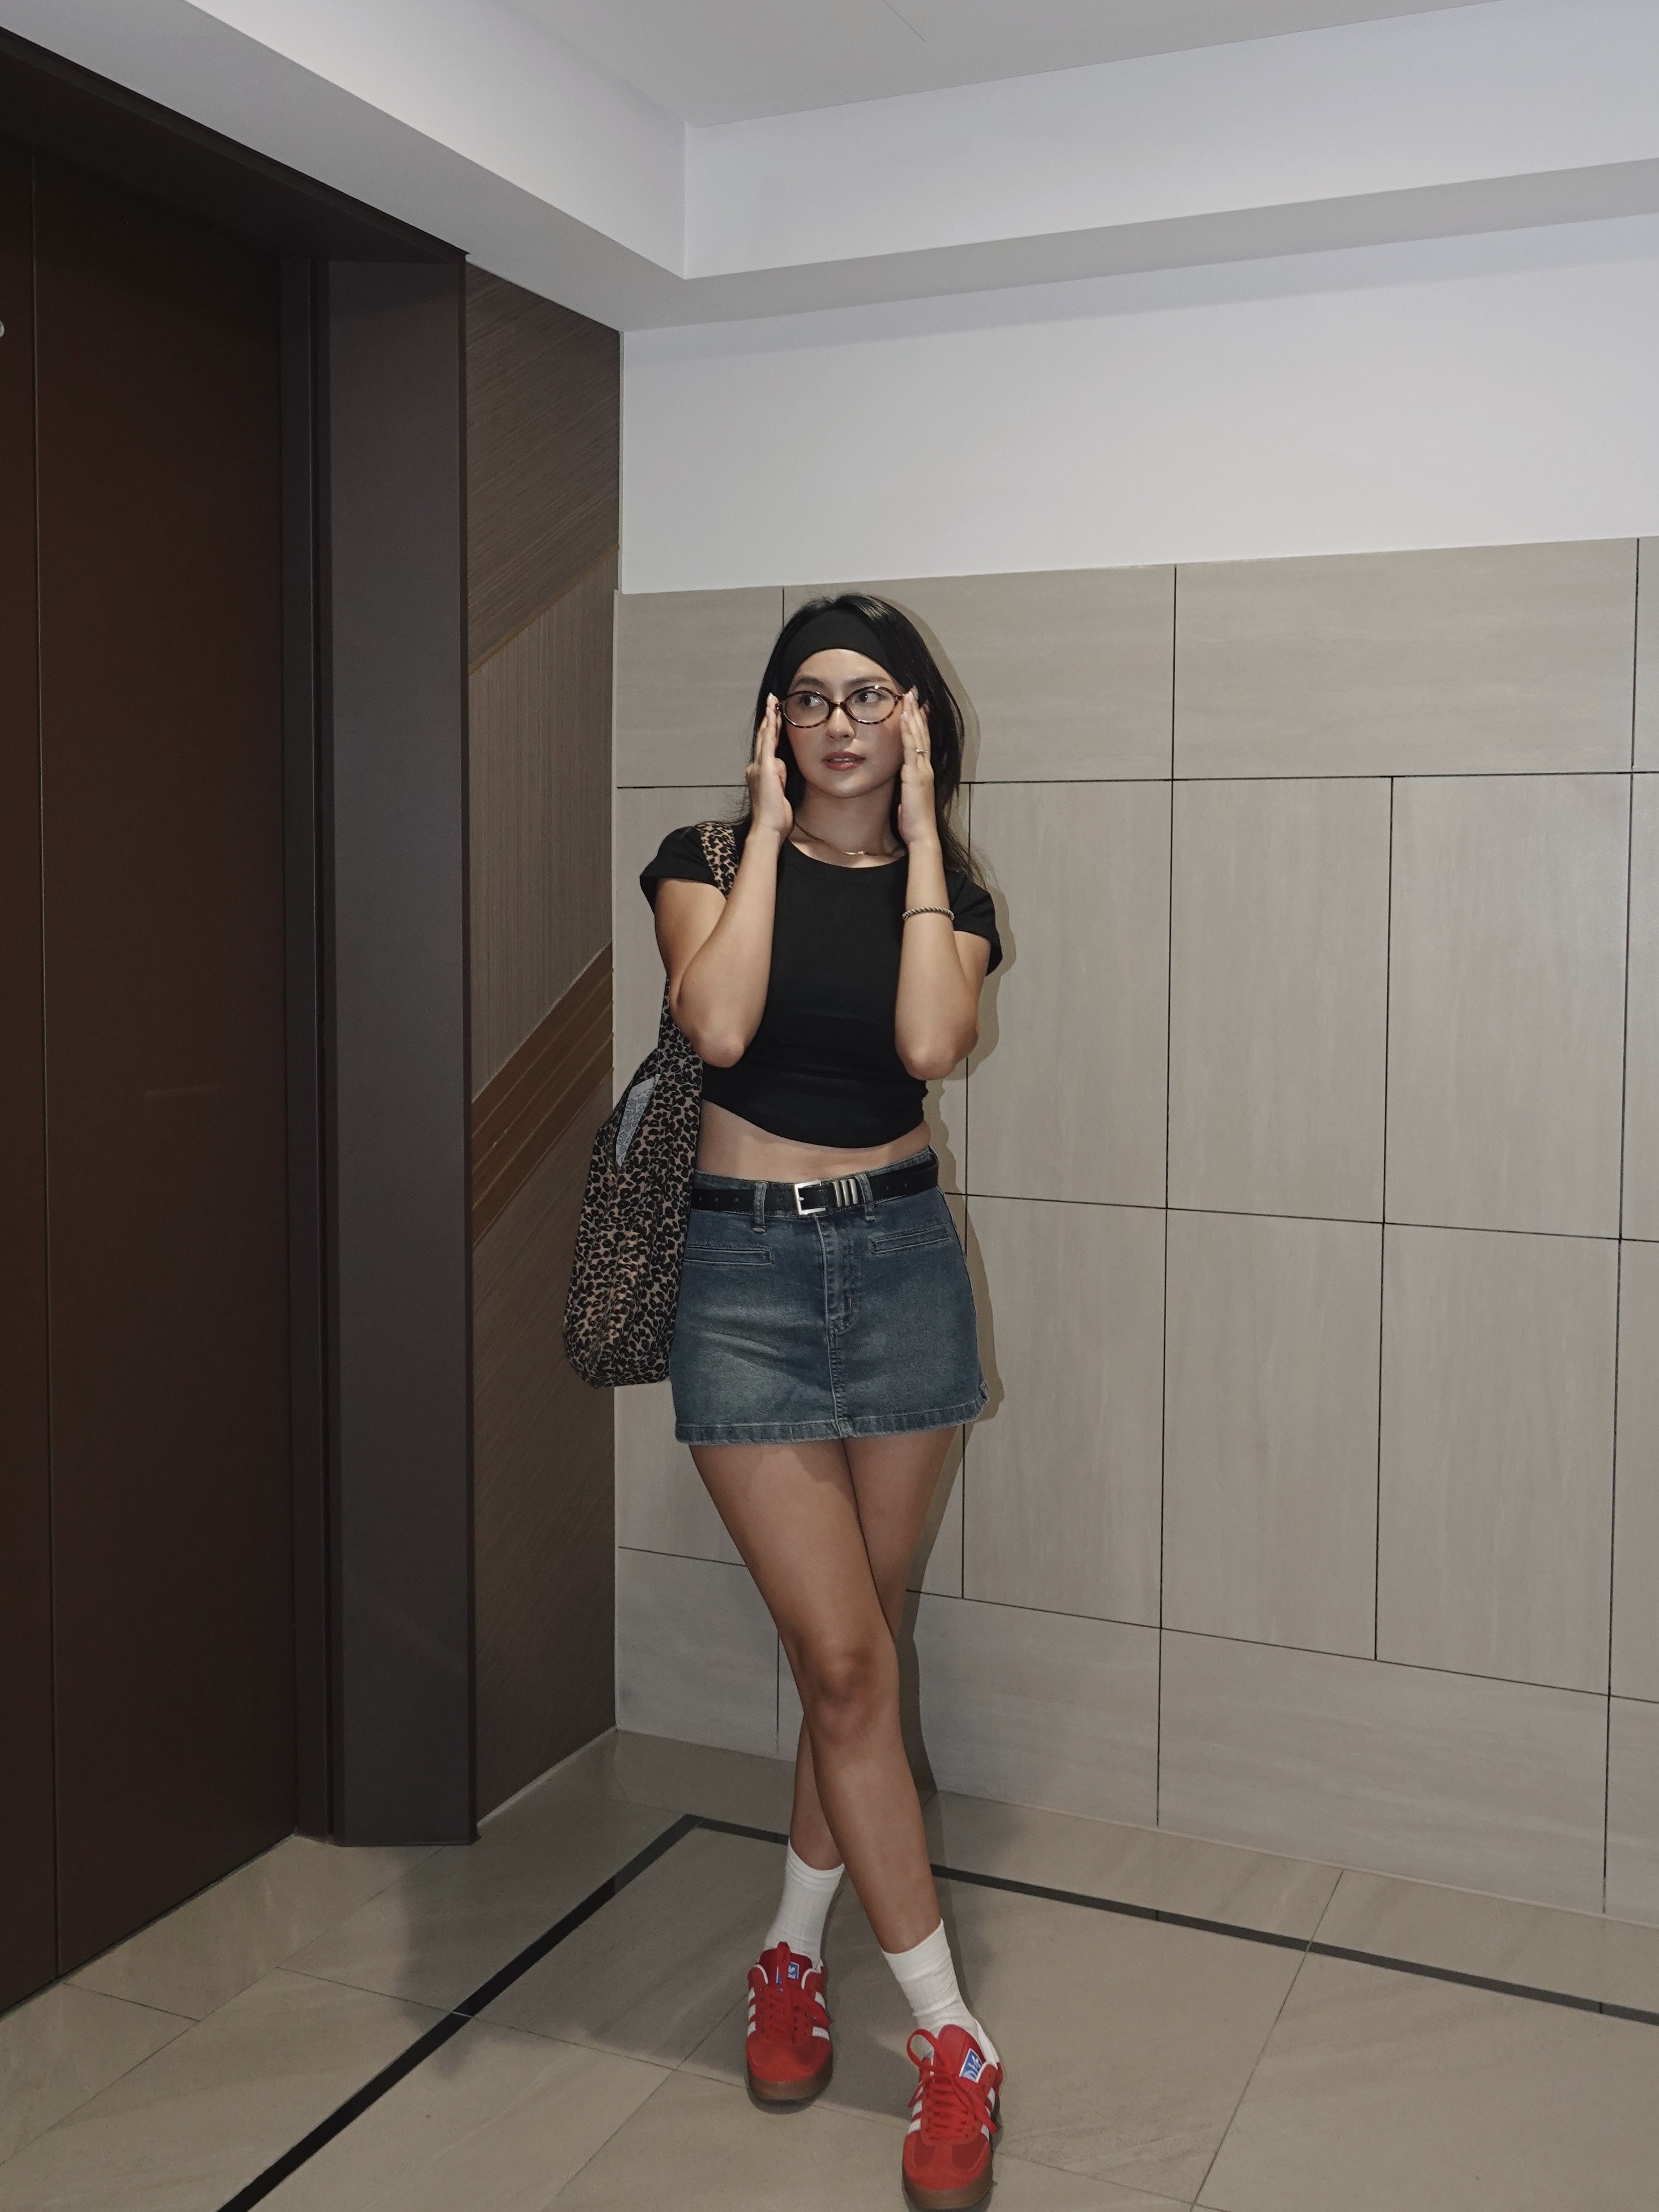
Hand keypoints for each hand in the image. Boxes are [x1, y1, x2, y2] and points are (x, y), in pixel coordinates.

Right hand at [746, 695, 792, 840]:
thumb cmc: (776, 816)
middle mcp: (756, 767)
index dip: (770, 732)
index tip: (774, 718)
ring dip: (770, 718)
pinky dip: (770, 727)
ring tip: (773, 702)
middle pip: (763, 738)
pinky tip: (773, 715)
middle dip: (768, 719)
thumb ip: (781, 779)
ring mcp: (759, 766)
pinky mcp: (764, 767)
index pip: (767, 748)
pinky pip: (767, 742)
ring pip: (765, 736)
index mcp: (760, 774)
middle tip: (771, 701)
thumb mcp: (781, 793)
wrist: (768, 827)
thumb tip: (783, 768)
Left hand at [895, 690, 936, 848]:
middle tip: (914, 692)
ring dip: (914, 714)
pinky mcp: (916, 775)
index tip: (918, 706)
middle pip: (922, 733)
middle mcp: (925, 767)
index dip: (920, 723)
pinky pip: (911, 747)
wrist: (922, 835)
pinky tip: (905, 716)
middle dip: (918, 711)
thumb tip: (900, 777)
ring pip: (918, 736)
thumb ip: (906, 784)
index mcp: (923, 772)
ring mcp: (922, 770)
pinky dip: (909, 730)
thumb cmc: (914, 821)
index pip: (922, 742)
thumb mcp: (908, 797)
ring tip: (909, 695)